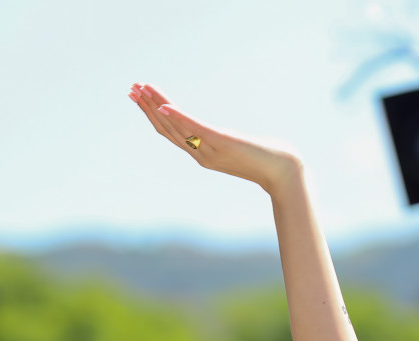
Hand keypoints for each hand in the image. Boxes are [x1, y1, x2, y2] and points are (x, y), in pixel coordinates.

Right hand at [127, 83, 301, 195]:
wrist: (286, 174)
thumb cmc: (268, 160)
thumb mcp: (240, 148)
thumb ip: (226, 142)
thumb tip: (223, 135)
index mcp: (202, 154)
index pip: (169, 133)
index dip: (151, 115)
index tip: (138, 97)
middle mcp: (202, 154)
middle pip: (166, 128)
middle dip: (147, 108)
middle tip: (131, 88)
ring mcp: (210, 150)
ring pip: (176, 127)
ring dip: (156, 106)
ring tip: (142, 88)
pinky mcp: (223, 143)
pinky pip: (196, 129)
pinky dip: (179, 117)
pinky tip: (164, 105)